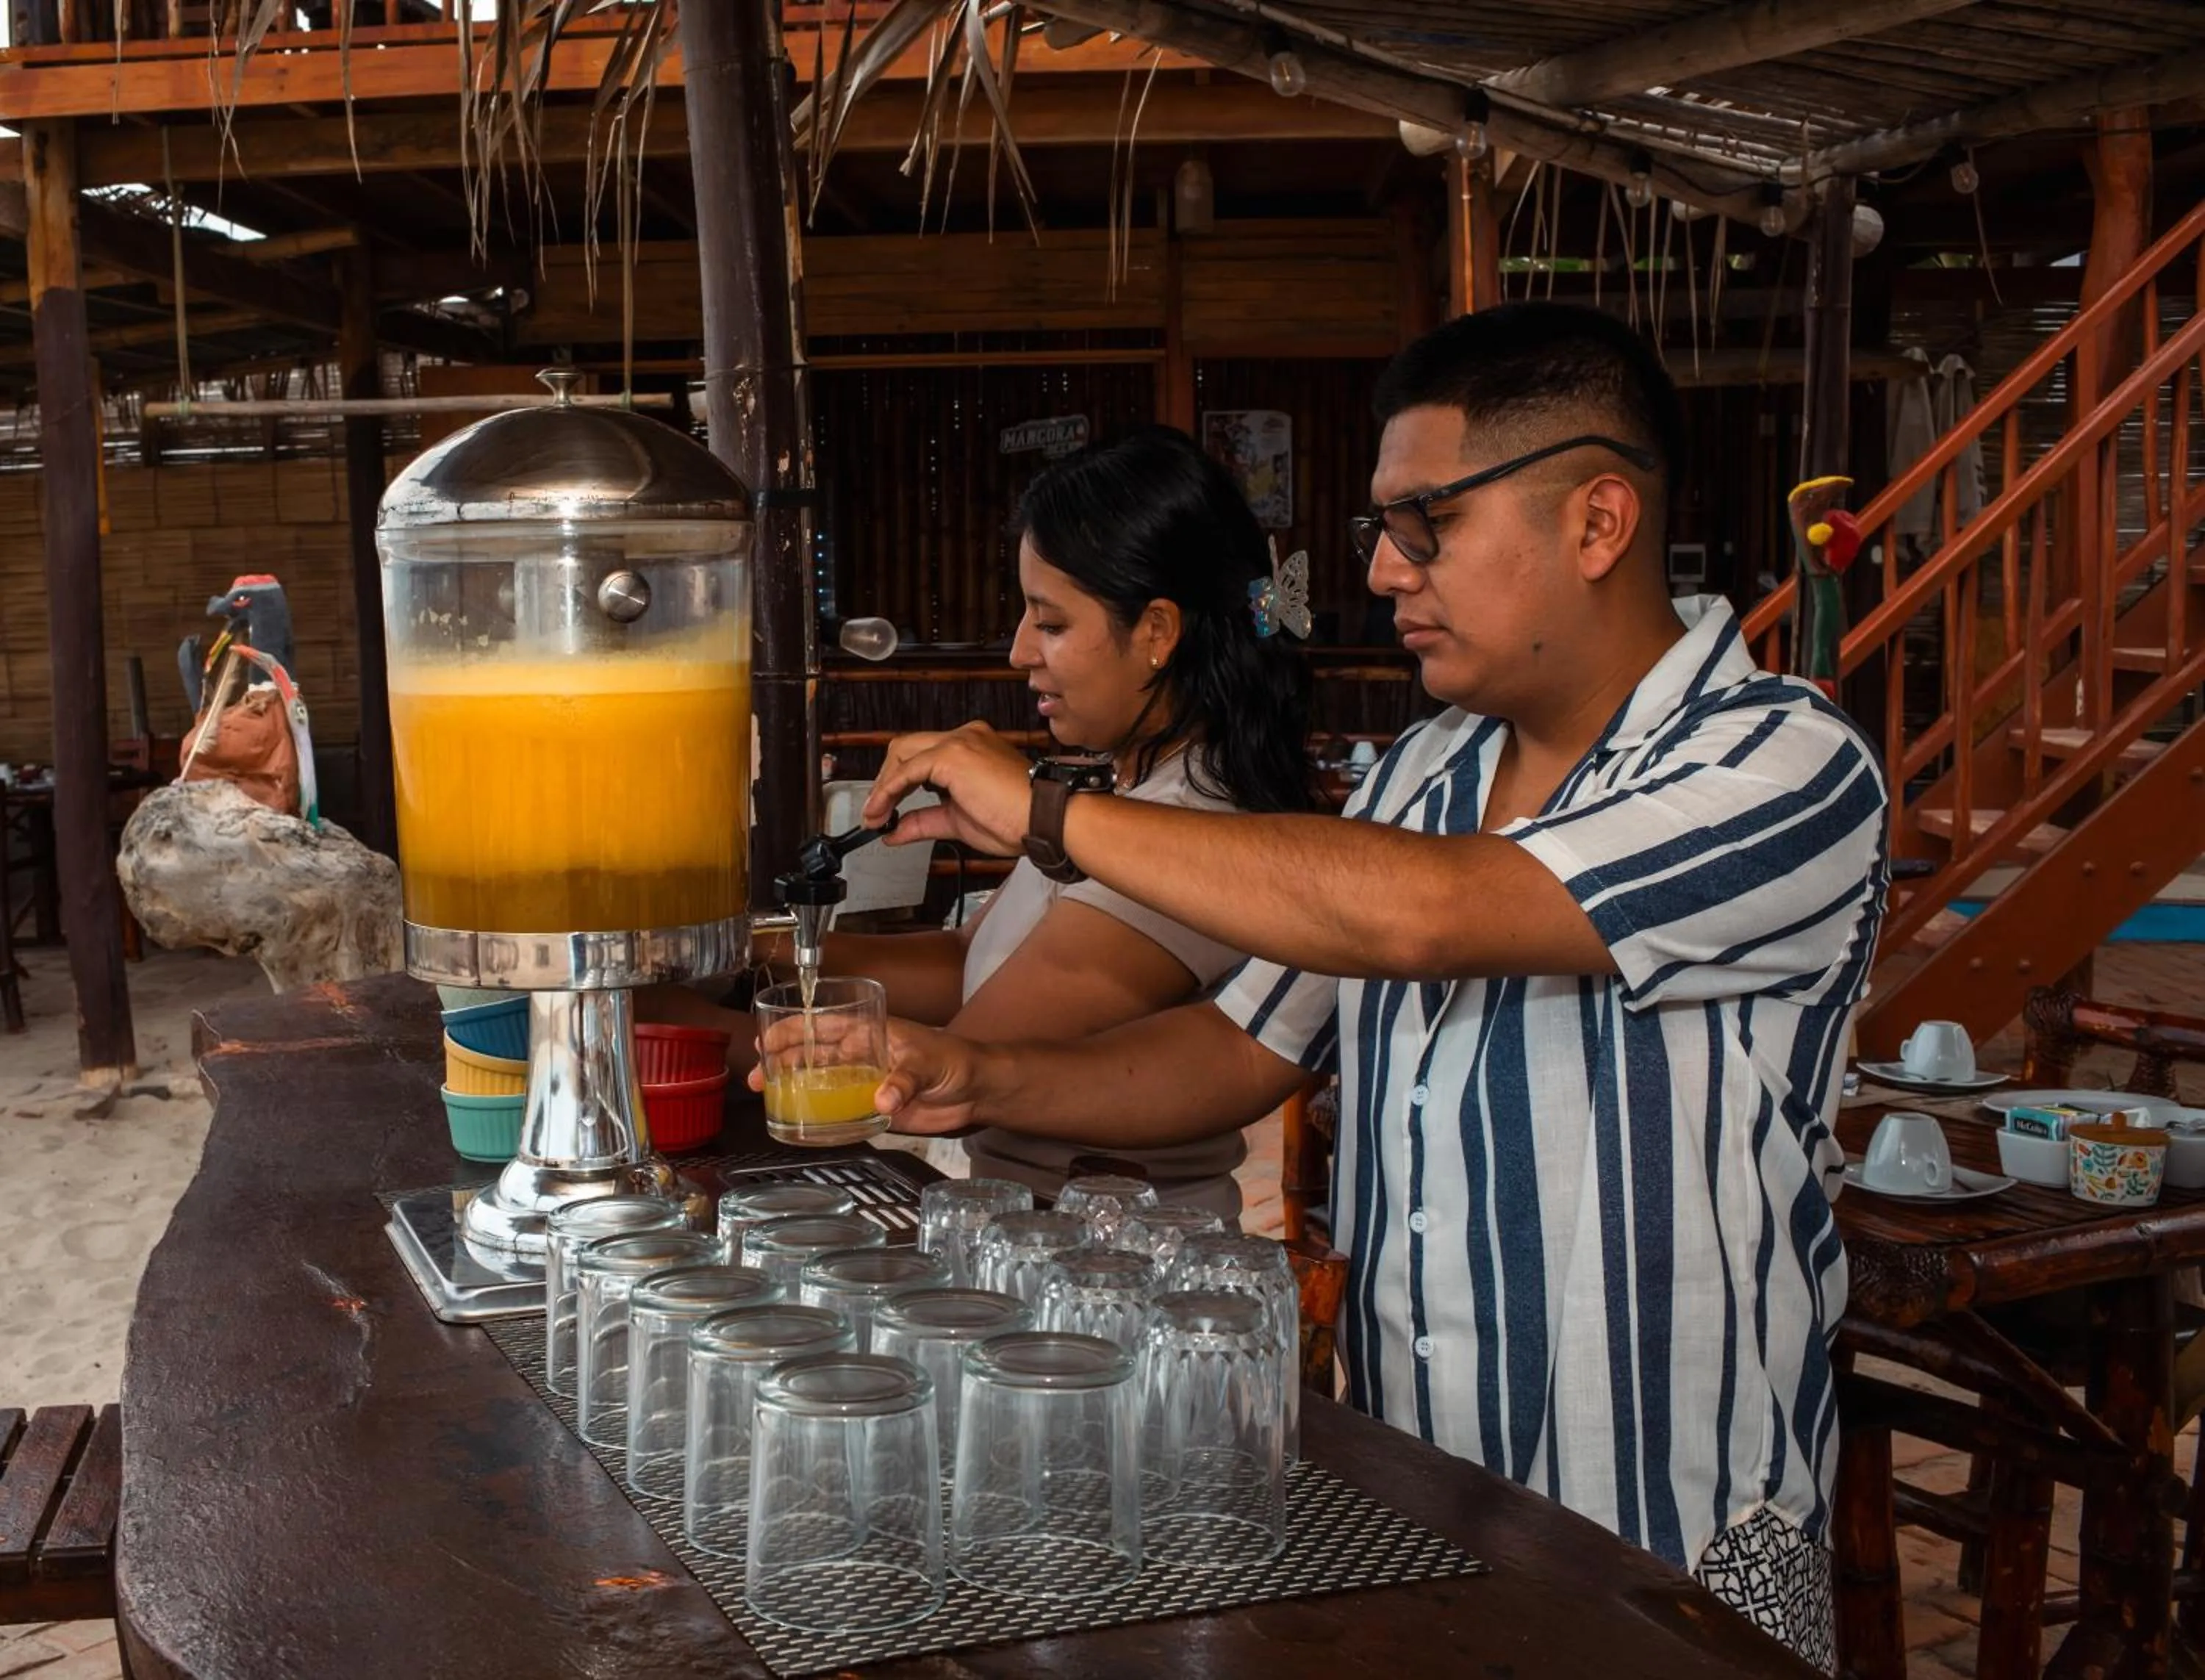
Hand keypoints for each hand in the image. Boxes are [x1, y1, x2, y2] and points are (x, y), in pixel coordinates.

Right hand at [744, 1015, 989, 1136]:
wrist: (976, 1090)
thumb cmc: (955, 1061)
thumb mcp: (927, 1064)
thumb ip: (904, 1081)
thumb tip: (883, 1101)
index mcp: (869, 1032)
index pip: (823, 1025)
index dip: (792, 1030)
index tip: (766, 1040)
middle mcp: (861, 1055)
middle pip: (812, 1055)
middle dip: (781, 1062)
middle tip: (757, 1077)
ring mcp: (864, 1082)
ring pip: (819, 1082)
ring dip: (793, 1089)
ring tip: (767, 1098)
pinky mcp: (872, 1108)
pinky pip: (838, 1111)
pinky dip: (819, 1117)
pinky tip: (800, 1123)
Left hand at [862, 722, 1031, 856]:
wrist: (1044, 819)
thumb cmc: (1018, 820)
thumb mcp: (959, 821)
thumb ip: (925, 820)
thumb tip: (895, 830)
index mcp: (972, 746)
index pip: (923, 756)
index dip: (898, 783)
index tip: (885, 810)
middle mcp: (965, 737)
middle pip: (906, 748)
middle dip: (885, 781)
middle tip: (876, 812)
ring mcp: (959, 741)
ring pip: (902, 753)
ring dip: (883, 786)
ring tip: (875, 816)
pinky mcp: (952, 754)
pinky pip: (907, 770)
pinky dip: (888, 790)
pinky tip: (882, 811)